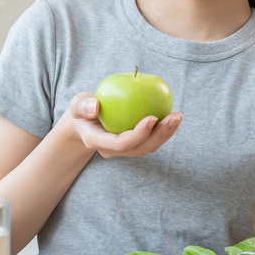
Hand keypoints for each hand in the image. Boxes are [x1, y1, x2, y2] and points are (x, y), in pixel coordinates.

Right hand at [65, 92, 181, 157]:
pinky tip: (173, 116)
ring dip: (166, 134)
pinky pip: (151, 140)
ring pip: (148, 147)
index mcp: (98, 141)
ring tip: (178, 116)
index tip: (153, 117)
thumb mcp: (76, 104)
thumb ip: (82, 105)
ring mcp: (124, 150)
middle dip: (160, 135)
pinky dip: (164, 131)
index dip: (139, 134)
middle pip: (140, 148)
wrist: (86, 123)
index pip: (120, 143)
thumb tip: (95, 106)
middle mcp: (113, 151)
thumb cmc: (82, 110)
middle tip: (175, 117)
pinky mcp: (134, 146)